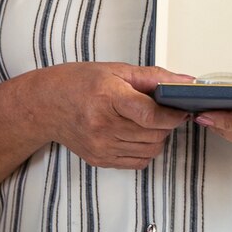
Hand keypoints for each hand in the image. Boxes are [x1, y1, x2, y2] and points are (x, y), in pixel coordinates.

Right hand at [30, 63, 193, 170]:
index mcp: (107, 97)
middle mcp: (102, 125)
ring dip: (158, 137)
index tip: (182, 109)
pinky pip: (137, 162)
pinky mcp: (99, 160)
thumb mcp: (115, 70)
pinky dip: (145, 149)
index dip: (173, 114)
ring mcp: (100, 146)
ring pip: (150, 150)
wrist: (45, 106)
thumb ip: (153, 76)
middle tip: (165, 111)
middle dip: (167, 124)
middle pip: (154, 134)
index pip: (150, 114)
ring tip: (149, 121)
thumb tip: (186, 82)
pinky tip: (137, 135)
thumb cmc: (78, 83)